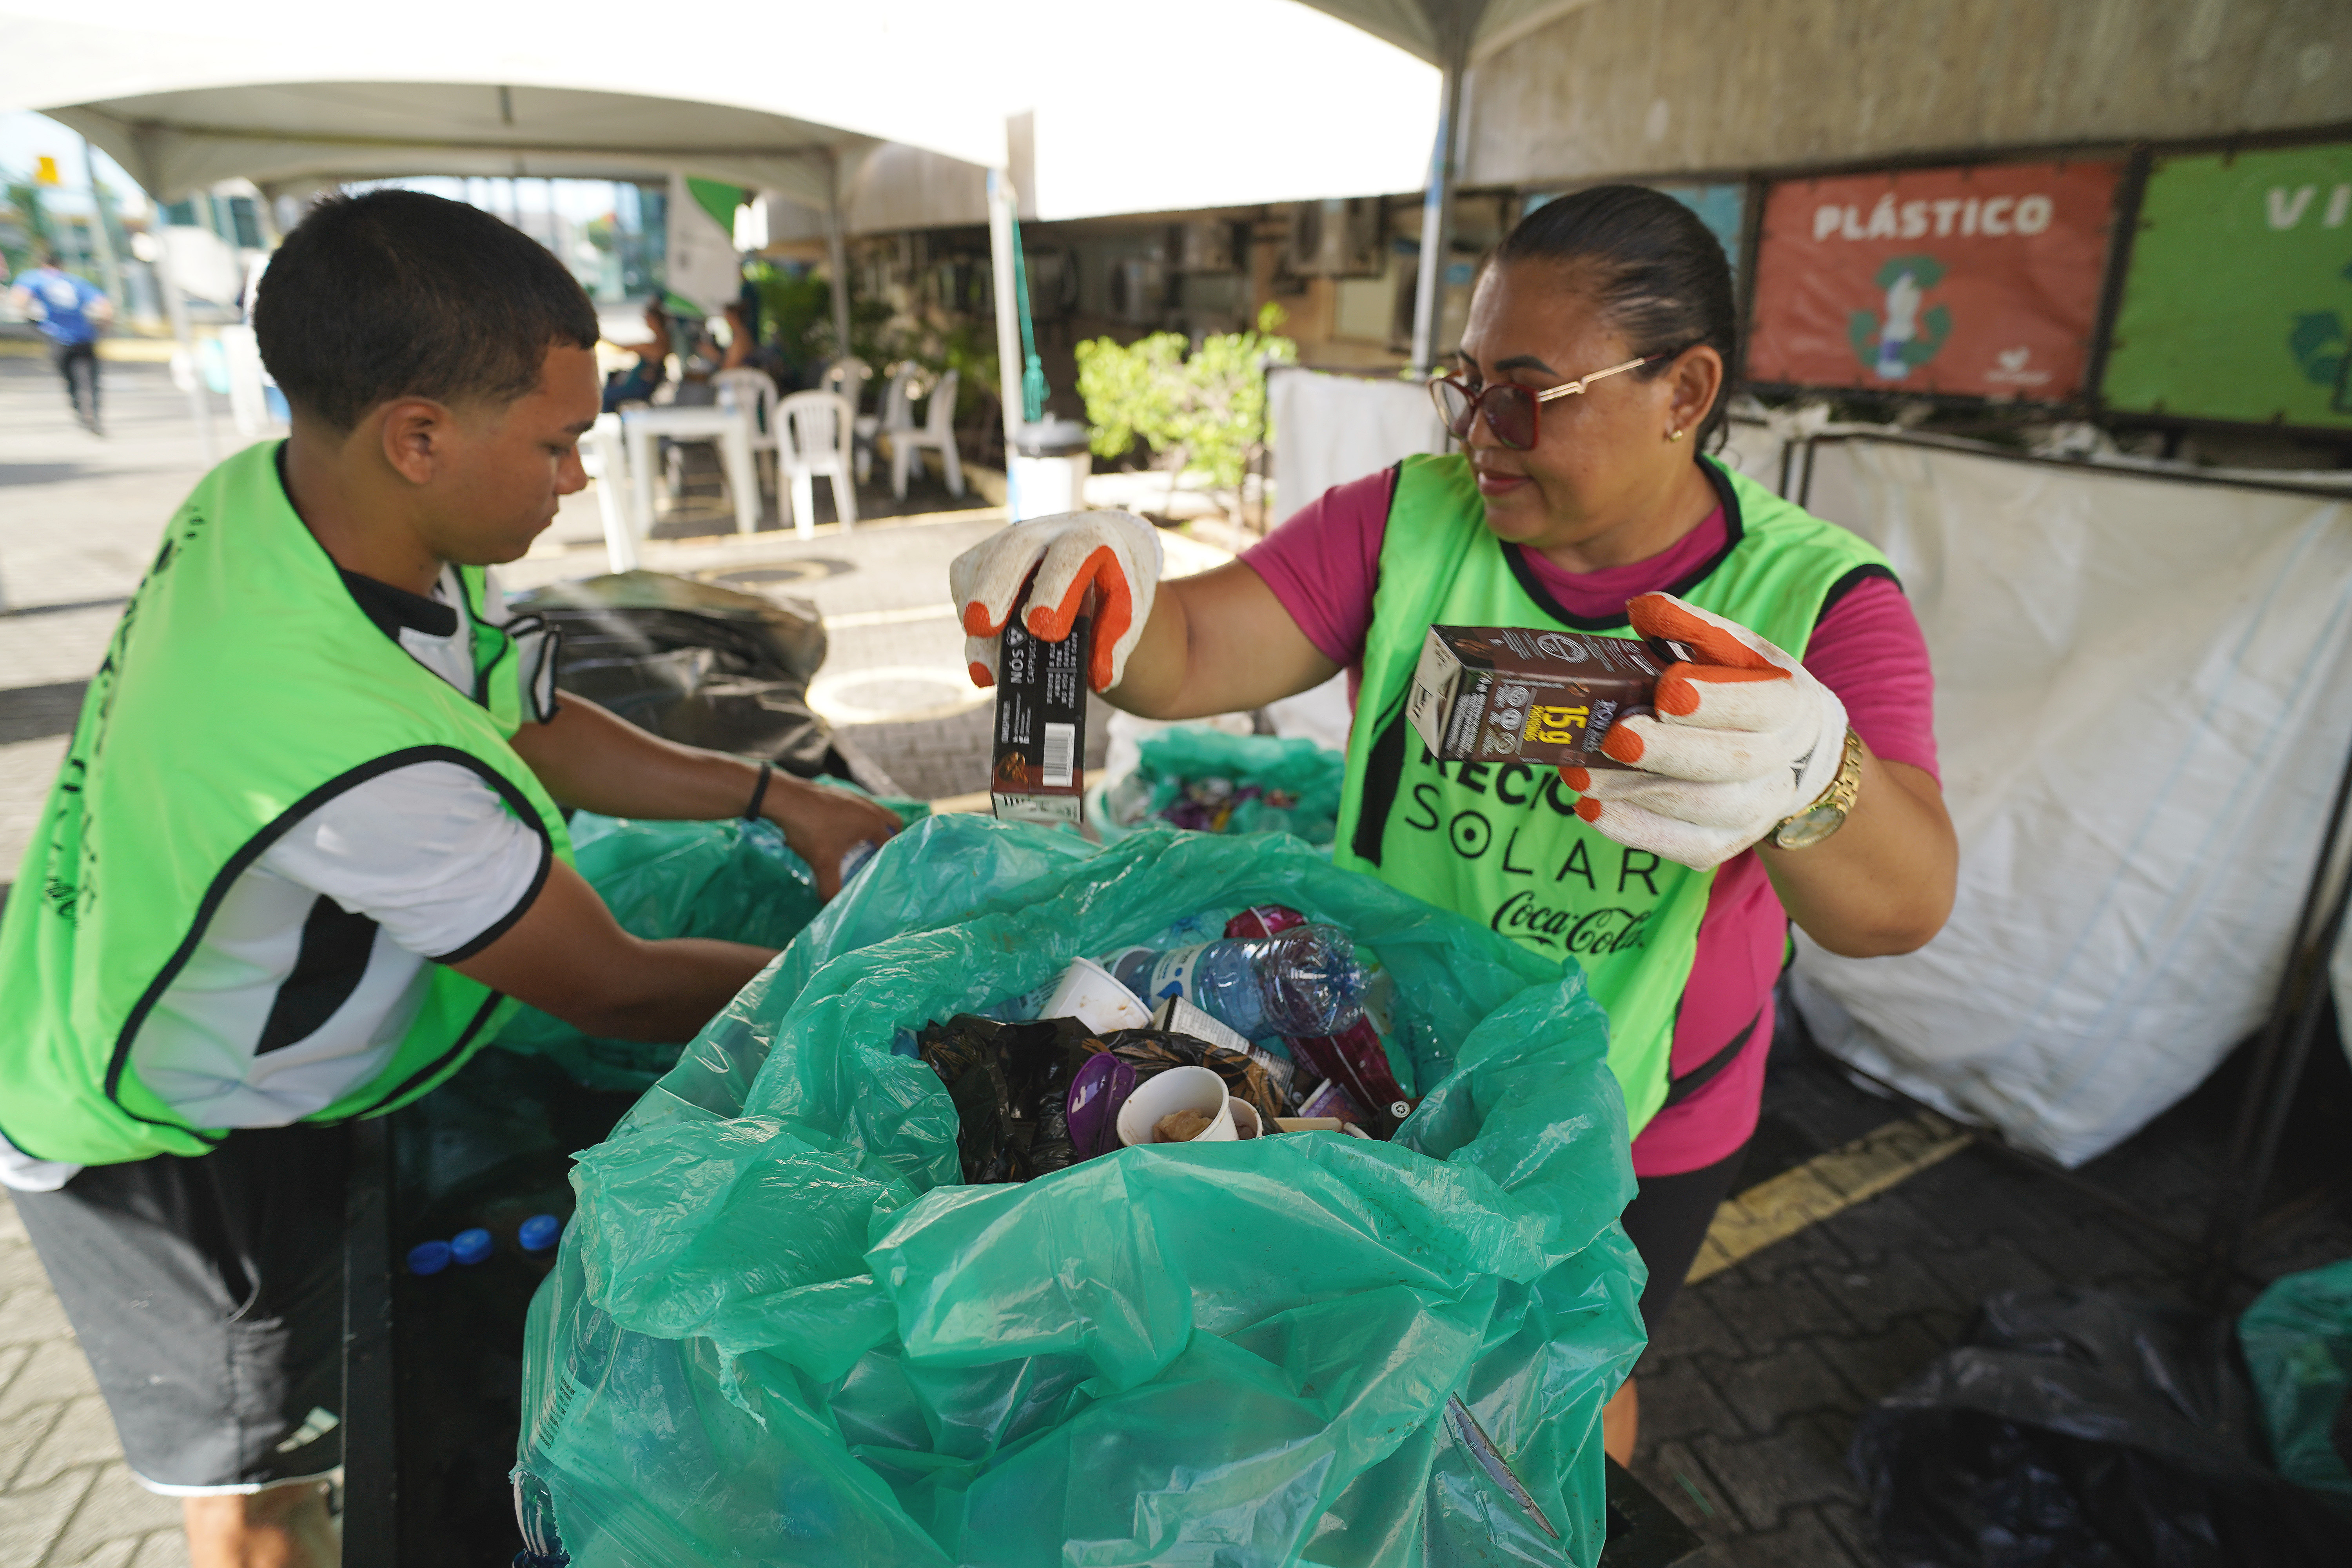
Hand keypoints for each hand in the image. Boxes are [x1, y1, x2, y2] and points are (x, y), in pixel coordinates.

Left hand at [766, 776, 902, 899]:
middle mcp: (868, 806)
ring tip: (857, 848)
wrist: (784, 799)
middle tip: (876, 857)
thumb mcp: (822, 863)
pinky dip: (855, 821)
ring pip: (873, 814)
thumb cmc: (810, 829)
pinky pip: (857, 809)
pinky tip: (837, 833)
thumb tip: (832, 906)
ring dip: (870, 829)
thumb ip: (830, 888)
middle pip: (892, 822)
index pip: (893, 842)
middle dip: (888, 839)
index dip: (891, 858)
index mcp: (872, 822)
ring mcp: (853, 797)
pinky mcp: (839, 793)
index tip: (886, 872)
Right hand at [951, 510, 1162, 691]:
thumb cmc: (1110, 585)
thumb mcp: (1124, 610)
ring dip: (975, 612)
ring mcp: (1010, 537)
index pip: (1071, 555)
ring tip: (984, 665)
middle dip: (994, 589)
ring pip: (981, 565)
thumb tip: (1098, 679)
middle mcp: (1047, 531)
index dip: (1053, 588)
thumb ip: (1112, 642)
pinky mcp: (985, 551)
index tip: (1040, 627)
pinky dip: (966, 610)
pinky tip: (981, 644)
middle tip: (981, 628)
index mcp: (1091, 539)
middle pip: (1013, 550)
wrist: (1100, 549)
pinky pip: (965, 575)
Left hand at [1560, 593, 1847, 870]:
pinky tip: (1591, 809)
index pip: (1760, 706)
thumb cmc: (1746, 691)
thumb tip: (1642, 610)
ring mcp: (1753, 811)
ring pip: (1699, 809)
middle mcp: (1777, 764)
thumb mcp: (1733, 651)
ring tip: (1580, 772)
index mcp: (1787, 705)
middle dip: (1667, 752)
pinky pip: (1681, 845)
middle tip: (1615, 738)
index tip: (1669, 690)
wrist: (1786, 757)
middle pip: (1726, 764)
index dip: (1716, 702)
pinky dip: (1634, 830)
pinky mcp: (1722, 844)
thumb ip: (1692, 629)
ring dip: (1635, 793)